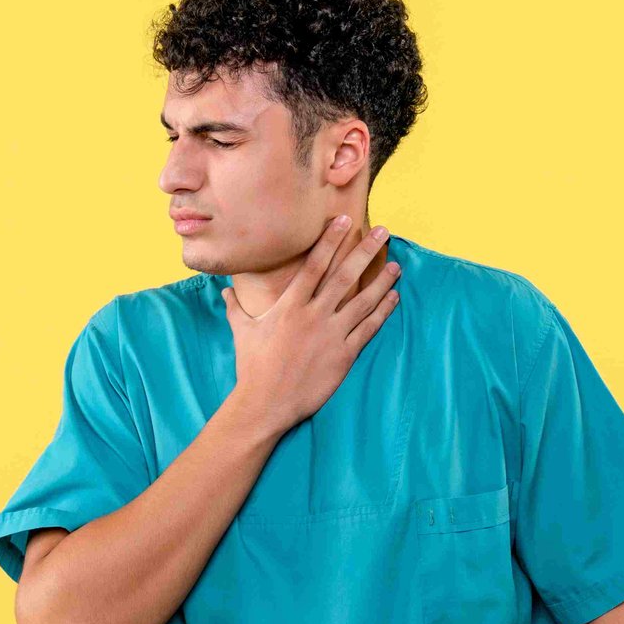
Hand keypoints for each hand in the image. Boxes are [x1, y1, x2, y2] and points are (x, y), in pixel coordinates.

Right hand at [222, 216, 401, 434]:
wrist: (266, 403)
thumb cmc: (252, 366)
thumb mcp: (242, 331)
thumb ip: (236, 308)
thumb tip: (226, 291)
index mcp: (290, 306)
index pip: (314, 265)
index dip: (331, 241)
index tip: (345, 221)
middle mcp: (313, 315)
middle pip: (345, 276)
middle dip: (365, 252)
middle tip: (383, 232)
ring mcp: (331, 335)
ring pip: (363, 301)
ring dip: (381, 281)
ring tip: (396, 265)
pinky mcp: (344, 355)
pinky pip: (368, 329)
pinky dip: (383, 312)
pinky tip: (394, 298)